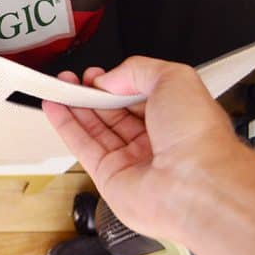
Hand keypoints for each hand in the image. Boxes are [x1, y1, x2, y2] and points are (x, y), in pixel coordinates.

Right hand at [42, 56, 241, 240]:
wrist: (196, 184)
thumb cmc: (199, 139)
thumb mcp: (174, 78)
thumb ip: (137, 69)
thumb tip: (109, 79)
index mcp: (176, 117)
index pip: (137, 95)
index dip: (115, 82)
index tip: (96, 73)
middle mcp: (155, 141)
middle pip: (113, 112)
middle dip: (90, 93)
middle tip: (71, 78)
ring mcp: (132, 161)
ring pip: (94, 128)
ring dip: (73, 106)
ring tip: (57, 87)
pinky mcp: (109, 177)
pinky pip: (82, 147)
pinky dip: (65, 126)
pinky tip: (54, 107)